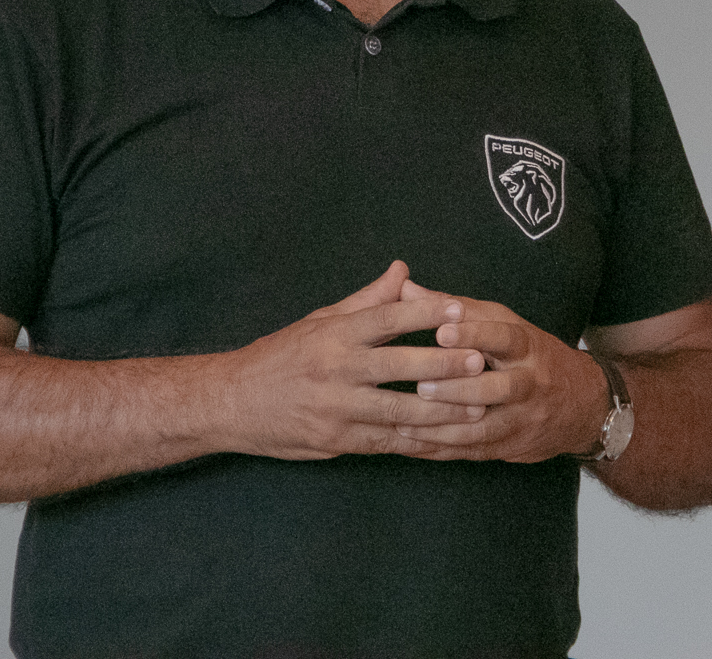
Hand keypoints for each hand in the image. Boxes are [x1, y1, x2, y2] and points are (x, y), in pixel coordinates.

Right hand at [219, 261, 488, 460]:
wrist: (231, 402)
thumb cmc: (280, 356)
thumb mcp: (319, 320)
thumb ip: (367, 300)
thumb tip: (403, 269)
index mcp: (335, 334)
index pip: (388, 318)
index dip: (427, 313)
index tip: (461, 309)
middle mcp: (336, 369)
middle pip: (400, 366)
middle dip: (444, 364)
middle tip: (480, 360)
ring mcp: (336, 408)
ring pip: (399, 410)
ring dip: (442, 411)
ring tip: (478, 407)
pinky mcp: (335, 440)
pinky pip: (385, 442)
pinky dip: (417, 442)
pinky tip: (445, 440)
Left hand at [391, 279, 609, 462]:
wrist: (583, 404)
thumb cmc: (530, 356)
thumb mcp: (504, 325)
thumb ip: (456, 308)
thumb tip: (406, 287)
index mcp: (529, 346)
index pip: (506, 337)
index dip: (475, 333)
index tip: (441, 331)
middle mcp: (530, 383)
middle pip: (499, 387)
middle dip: (459, 388)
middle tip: (421, 386)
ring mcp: (523, 418)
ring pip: (486, 427)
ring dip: (444, 427)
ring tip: (405, 423)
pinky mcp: (511, 446)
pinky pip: (474, 450)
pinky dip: (440, 449)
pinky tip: (409, 444)